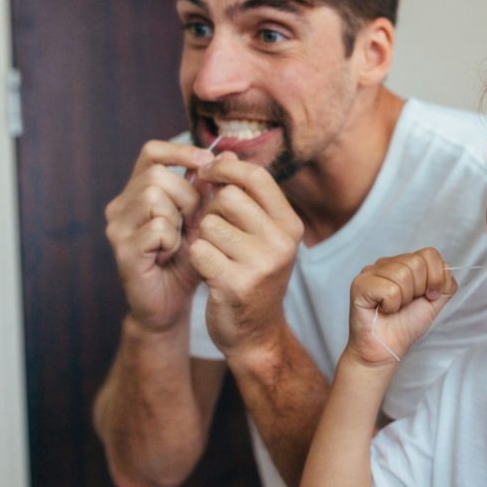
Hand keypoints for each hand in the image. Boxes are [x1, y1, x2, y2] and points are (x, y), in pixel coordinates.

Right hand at [105, 140, 214, 331]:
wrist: (171, 304)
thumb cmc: (187, 260)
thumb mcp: (203, 220)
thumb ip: (210, 190)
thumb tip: (229, 155)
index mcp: (138, 192)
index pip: (151, 152)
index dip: (180, 152)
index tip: (206, 163)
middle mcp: (121, 205)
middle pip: (157, 175)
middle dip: (186, 195)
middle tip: (194, 221)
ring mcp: (118, 228)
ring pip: (153, 196)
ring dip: (179, 218)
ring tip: (181, 238)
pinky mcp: (122, 250)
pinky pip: (156, 227)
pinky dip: (171, 240)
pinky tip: (170, 254)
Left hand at [187, 154, 304, 358]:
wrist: (255, 333)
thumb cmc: (252, 275)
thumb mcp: (261, 235)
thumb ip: (245, 197)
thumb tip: (221, 153)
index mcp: (290, 225)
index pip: (256, 176)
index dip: (226, 168)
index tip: (207, 172)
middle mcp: (281, 242)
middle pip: (228, 197)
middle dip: (211, 210)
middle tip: (213, 230)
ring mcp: (261, 264)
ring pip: (209, 224)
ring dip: (202, 237)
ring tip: (215, 255)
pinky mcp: (235, 284)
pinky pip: (198, 251)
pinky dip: (196, 259)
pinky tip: (209, 272)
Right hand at [346, 248, 457, 364]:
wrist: (385, 350)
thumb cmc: (405, 326)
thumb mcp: (434, 302)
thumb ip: (444, 283)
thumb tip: (446, 268)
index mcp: (403, 263)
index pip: (429, 254)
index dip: (435, 278)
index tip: (428, 296)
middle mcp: (385, 263)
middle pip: (416, 263)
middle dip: (418, 290)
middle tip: (406, 304)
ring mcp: (370, 272)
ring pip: (402, 274)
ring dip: (403, 299)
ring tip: (393, 308)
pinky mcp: (359, 285)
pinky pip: (389, 289)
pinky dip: (391, 305)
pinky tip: (383, 310)